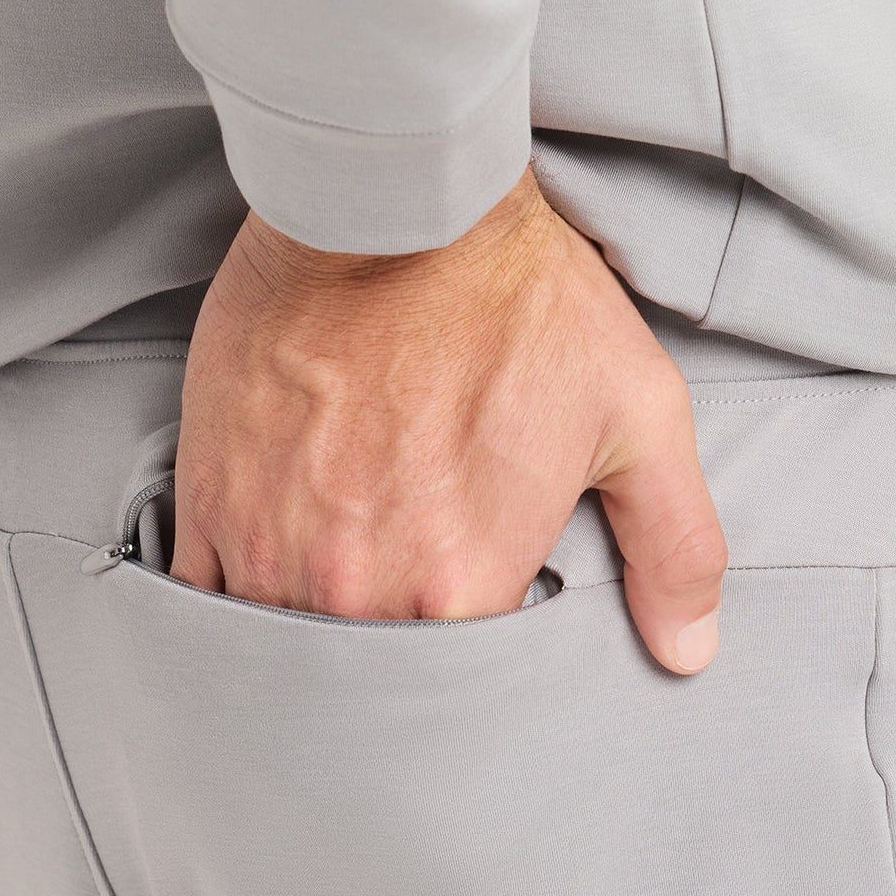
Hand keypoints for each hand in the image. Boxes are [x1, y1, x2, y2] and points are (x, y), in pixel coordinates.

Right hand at [172, 168, 725, 672]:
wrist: (394, 201)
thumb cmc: (521, 301)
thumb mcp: (638, 415)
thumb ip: (674, 546)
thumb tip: (689, 651)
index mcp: (459, 587)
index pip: (459, 694)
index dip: (470, 674)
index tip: (476, 645)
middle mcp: (355, 587)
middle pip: (364, 685)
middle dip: (389, 672)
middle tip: (407, 629)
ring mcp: (271, 546)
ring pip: (282, 648)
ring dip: (311, 637)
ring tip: (343, 600)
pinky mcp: (210, 500)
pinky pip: (206, 596)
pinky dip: (239, 602)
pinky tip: (273, 580)